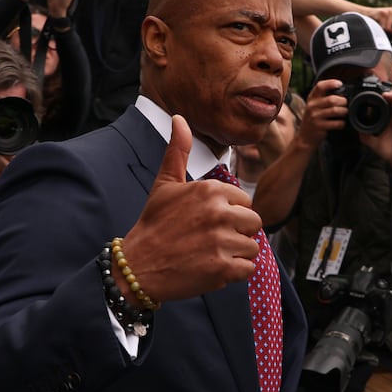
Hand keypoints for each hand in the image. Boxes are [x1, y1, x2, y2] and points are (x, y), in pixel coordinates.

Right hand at [118, 116, 261, 302]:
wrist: (138, 266)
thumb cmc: (154, 224)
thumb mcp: (165, 184)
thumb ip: (178, 151)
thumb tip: (179, 118)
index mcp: (210, 190)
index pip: (244, 201)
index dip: (229, 213)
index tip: (207, 222)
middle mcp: (219, 212)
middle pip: (253, 223)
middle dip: (236, 233)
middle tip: (209, 240)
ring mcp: (222, 241)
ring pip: (252, 247)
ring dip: (235, 254)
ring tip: (209, 254)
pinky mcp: (223, 268)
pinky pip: (248, 268)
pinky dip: (234, 273)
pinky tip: (212, 268)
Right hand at [296, 79, 348, 148]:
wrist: (305, 137)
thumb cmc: (313, 120)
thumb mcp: (314, 107)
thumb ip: (324, 98)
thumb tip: (341, 92)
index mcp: (311, 98)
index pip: (320, 86)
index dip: (331, 83)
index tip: (340, 84)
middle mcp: (312, 106)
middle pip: (331, 99)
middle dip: (343, 101)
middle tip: (346, 104)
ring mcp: (315, 116)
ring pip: (335, 110)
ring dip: (344, 112)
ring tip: (345, 113)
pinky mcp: (319, 126)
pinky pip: (336, 123)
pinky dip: (341, 123)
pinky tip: (341, 123)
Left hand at [357, 89, 391, 167]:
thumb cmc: (391, 152)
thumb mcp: (374, 141)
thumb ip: (366, 135)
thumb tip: (356, 129)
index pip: (391, 103)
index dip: (385, 95)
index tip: (375, 92)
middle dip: (390, 91)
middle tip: (380, 90)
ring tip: (385, 92)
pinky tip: (391, 98)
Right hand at [366, 6, 391, 37]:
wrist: (363, 14)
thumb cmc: (377, 22)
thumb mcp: (389, 24)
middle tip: (391, 32)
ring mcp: (390, 11)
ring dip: (386, 31)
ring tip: (381, 27)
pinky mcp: (382, 13)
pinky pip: (384, 27)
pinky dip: (380, 29)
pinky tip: (376, 24)